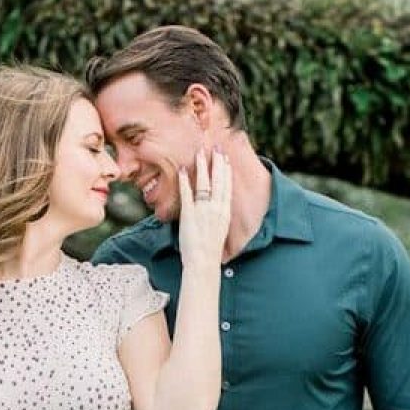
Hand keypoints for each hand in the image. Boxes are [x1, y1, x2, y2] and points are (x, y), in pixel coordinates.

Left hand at [177, 147, 231, 269]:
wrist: (204, 262)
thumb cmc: (211, 251)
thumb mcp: (220, 230)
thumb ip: (218, 217)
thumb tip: (215, 210)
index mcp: (225, 212)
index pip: (227, 186)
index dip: (226, 171)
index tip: (225, 158)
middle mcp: (216, 208)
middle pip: (219, 180)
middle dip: (217, 162)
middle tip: (216, 148)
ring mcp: (203, 210)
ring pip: (204, 183)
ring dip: (202, 166)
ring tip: (199, 153)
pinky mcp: (189, 214)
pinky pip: (187, 194)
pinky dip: (184, 181)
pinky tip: (182, 170)